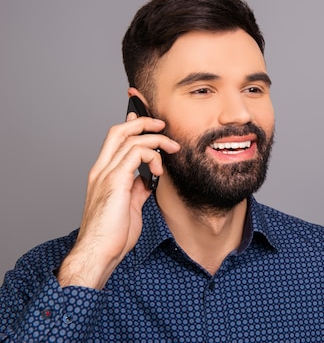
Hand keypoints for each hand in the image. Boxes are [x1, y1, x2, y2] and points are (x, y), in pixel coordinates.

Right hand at [57, 113, 179, 288]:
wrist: (98, 253)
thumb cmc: (112, 236)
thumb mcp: (129, 207)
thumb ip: (136, 190)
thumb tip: (147, 180)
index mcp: (102, 175)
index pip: (115, 140)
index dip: (131, 127)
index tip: (150, 124)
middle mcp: (101, 170)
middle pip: (119, 131)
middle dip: (143, 122)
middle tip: (162, 125)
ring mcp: (106, 174)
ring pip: (130, 139)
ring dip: (156, 140)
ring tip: (172, 149)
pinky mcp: (115, 181)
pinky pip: (136, 153)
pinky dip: (152, 156)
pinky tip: (159, 170)